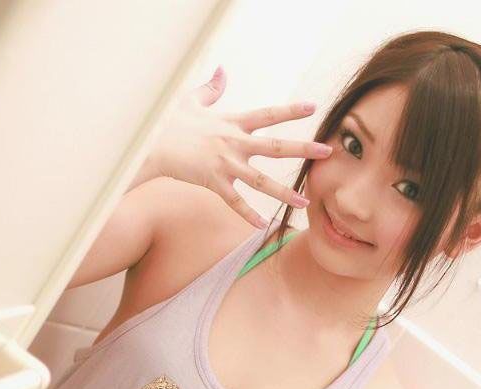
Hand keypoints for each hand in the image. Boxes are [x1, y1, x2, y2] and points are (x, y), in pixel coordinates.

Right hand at [148, 65, 332, 228]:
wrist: (152, 146)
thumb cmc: (171, 124)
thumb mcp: (191, 101)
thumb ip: (211, 88)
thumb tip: (221, 70)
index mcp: (232, 122)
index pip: (268, 114)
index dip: (291, 110)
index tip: (314, 106)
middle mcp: (234, 143)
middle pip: (276, 147)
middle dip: (303, 149)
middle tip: (328, 152)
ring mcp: (225, 164)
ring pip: (261, 181)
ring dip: (285, 192)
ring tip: (305, 202)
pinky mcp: (213, 182)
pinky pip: (234, 202)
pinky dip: (248, 215)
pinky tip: (262, 226)